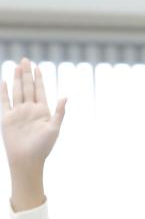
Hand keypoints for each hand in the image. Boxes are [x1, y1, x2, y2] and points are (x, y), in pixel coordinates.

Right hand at [1, 59, 65, 210]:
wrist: (27, 159)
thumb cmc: (43, 147)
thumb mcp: (54, 129)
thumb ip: (59, 112)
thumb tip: (65, 97)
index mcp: (43, 112)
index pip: (40, 91)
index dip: (39, 79)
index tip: (38, 66)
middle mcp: (30, 110)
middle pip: (28, 88)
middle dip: (27, 74)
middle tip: (26, 59)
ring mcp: (18, 113)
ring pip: (17, 91)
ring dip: (17, 79)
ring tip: (17, 66)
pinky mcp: (7, 118)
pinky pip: (4, 101)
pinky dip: (4, 91)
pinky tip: (4, 81)